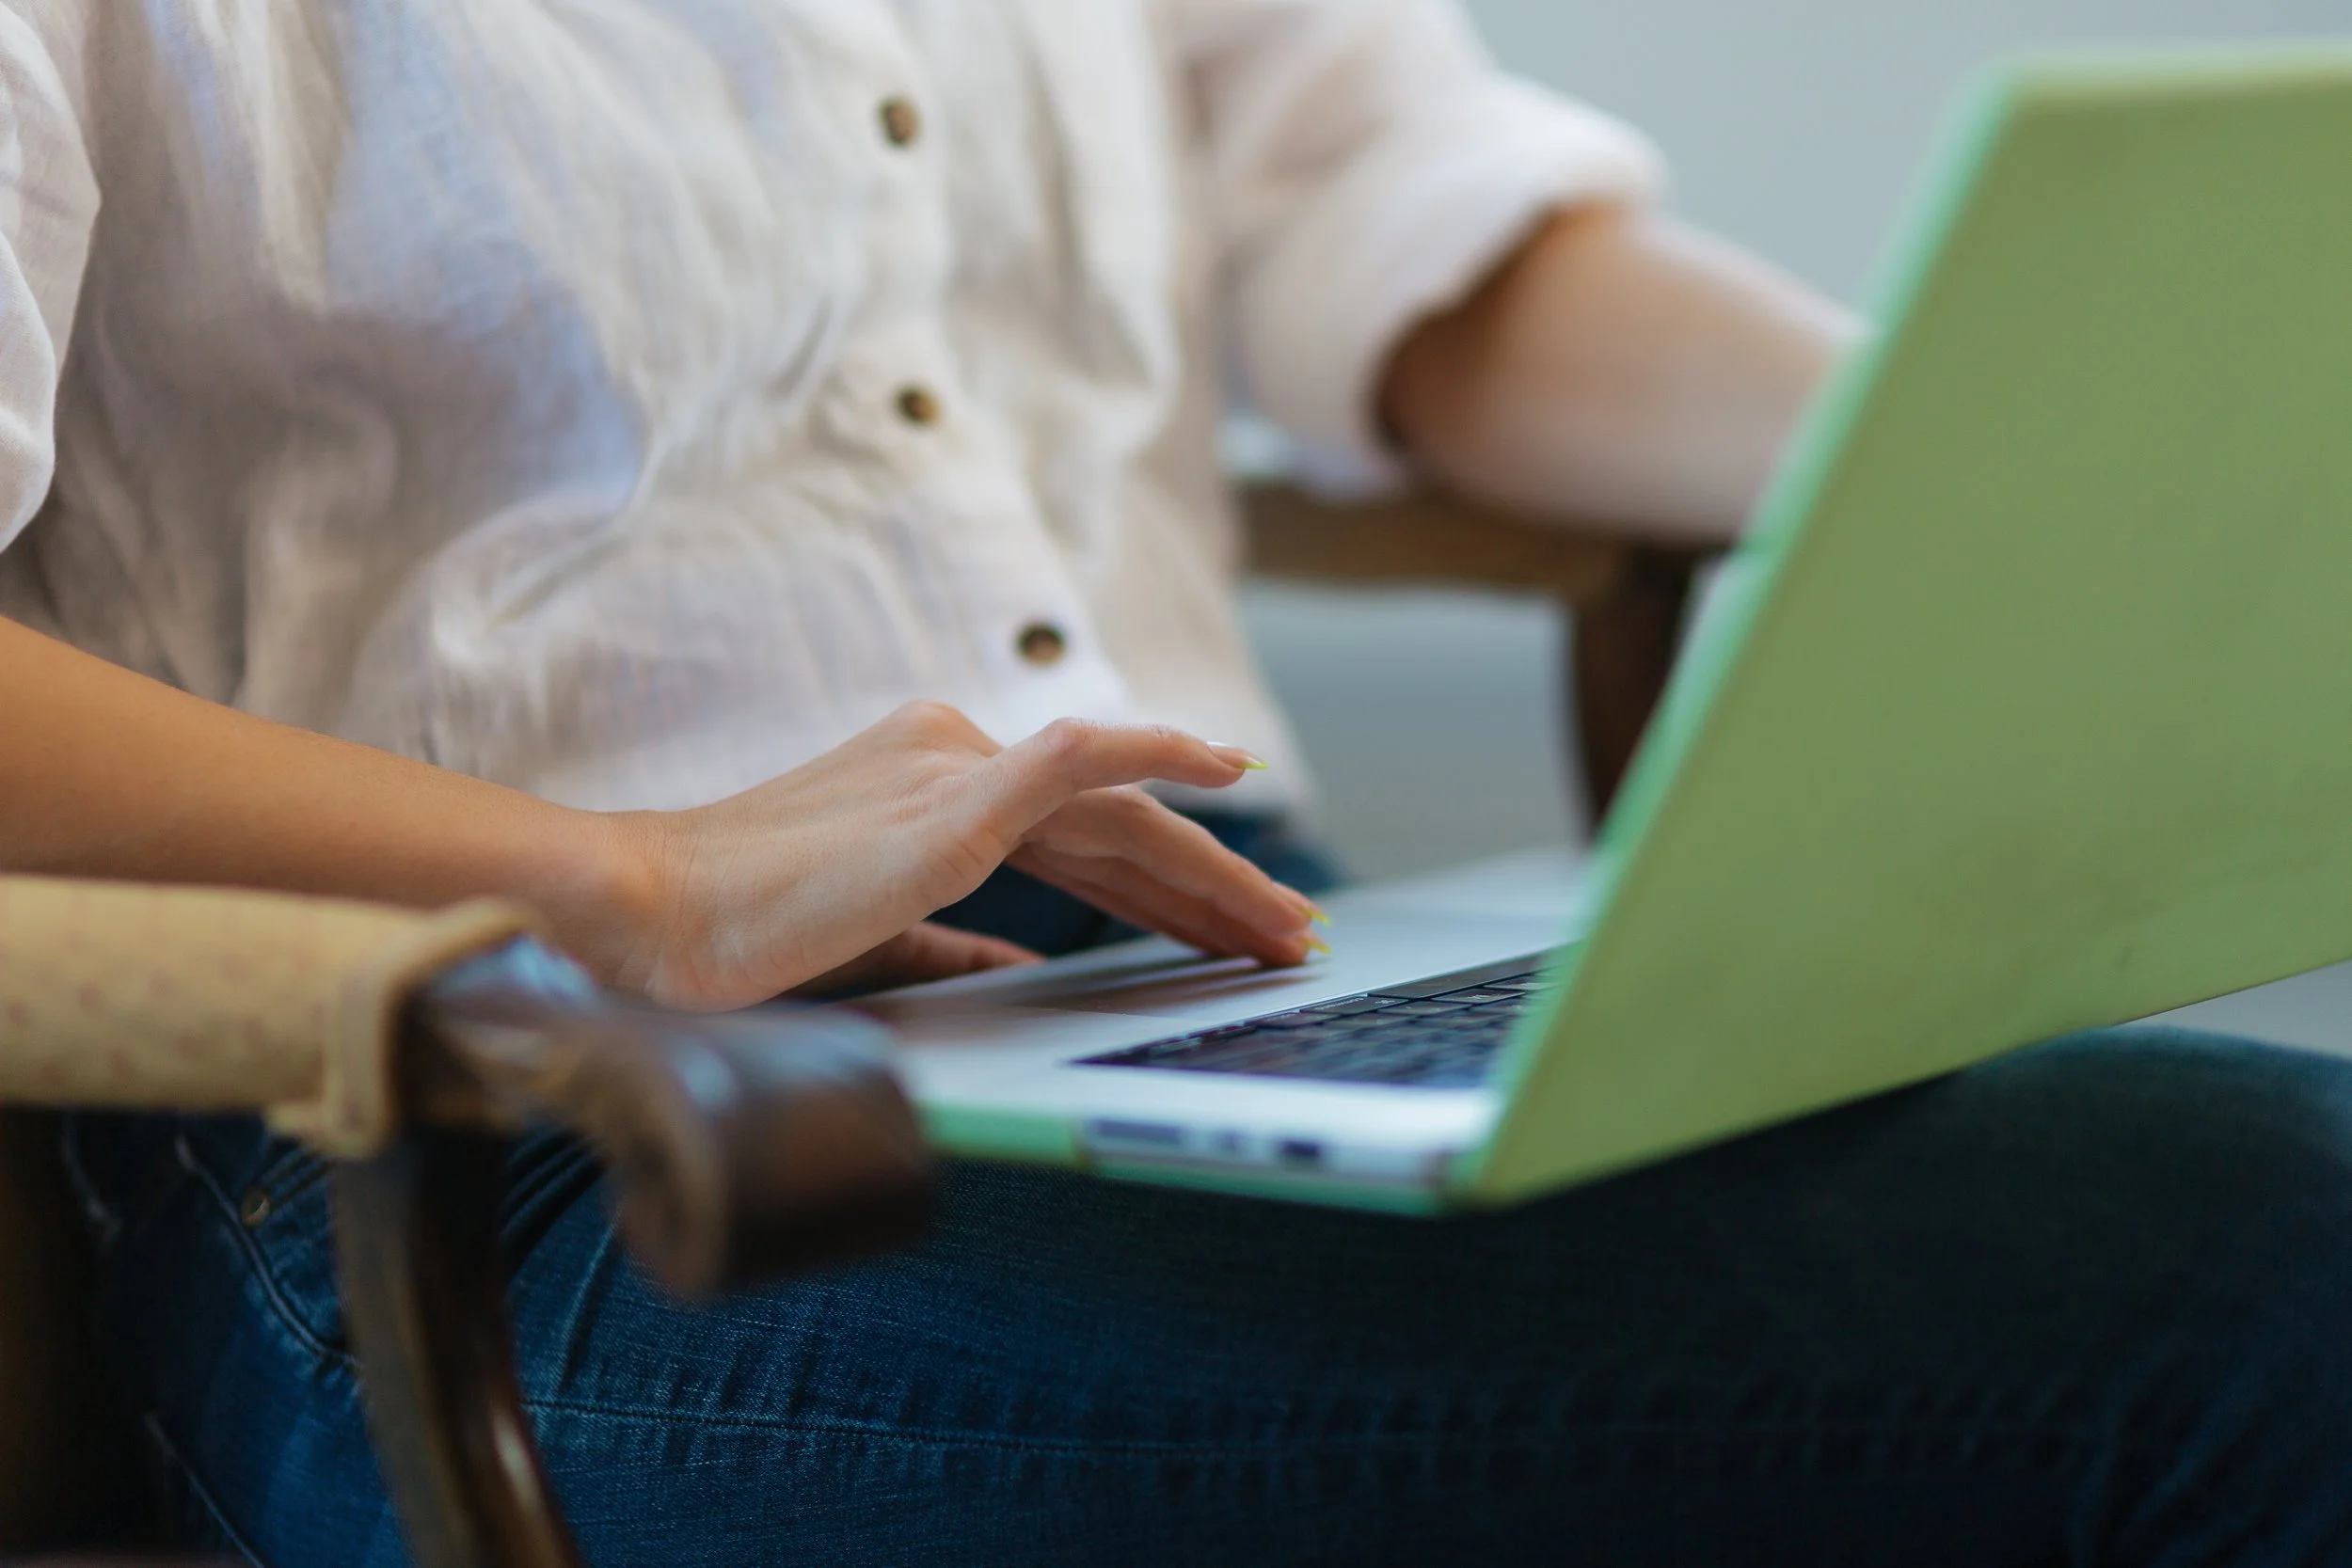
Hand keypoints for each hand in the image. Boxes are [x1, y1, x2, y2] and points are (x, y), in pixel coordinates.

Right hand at [593, 702, 1322, 1010]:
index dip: (1169, 892)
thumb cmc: (739, 935)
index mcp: (936, 786)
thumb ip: (956, 946)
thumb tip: (1030, 972)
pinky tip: (1227, 769)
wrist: (645, 914)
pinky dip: (1156, 755)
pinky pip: (1078, 758)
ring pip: (1122, 811)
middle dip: (1214, 889)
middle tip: (1288, 940)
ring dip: (1214, 870)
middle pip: (1122, 827)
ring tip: (1281, 924)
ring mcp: (954, 767)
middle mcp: (955, 756)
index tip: (1232, 936)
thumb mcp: (878, 939)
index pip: (1084, 840)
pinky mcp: (948, 796)